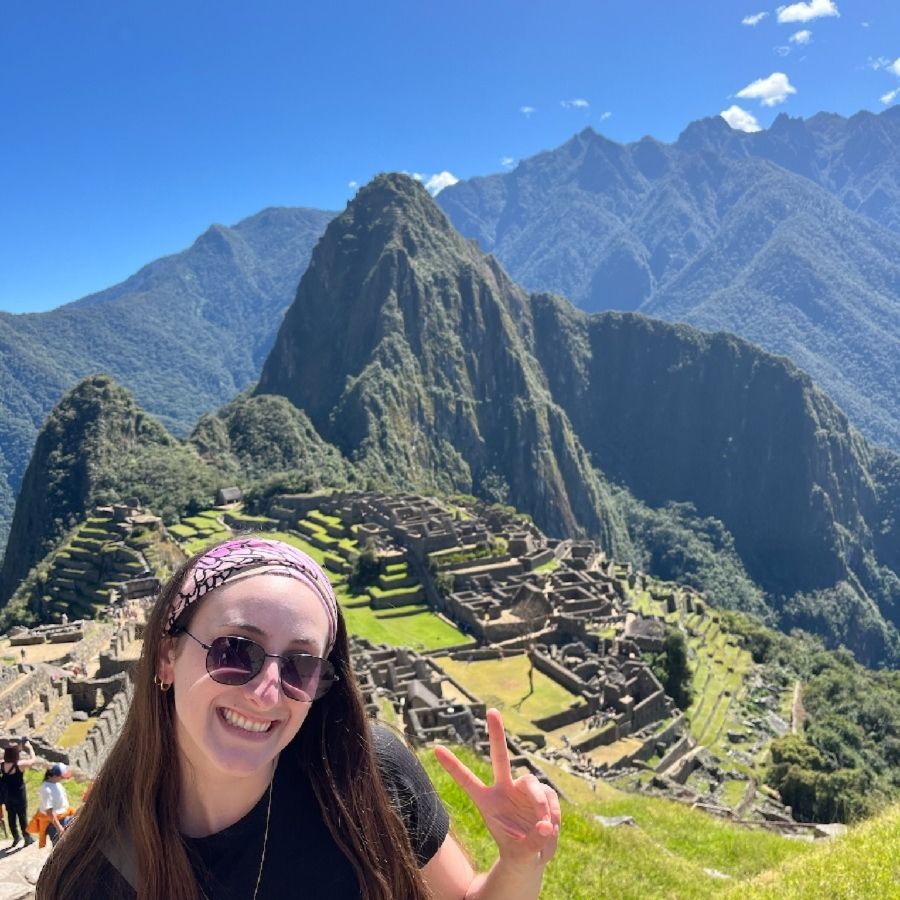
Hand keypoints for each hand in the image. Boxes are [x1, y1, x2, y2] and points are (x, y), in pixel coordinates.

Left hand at [434, 708, 560, 866]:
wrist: (533, 857)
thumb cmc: (518, 853)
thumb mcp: (521, 855)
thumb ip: (532, 841)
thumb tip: (546, 824)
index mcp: (487, 802)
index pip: (467, 780)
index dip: (453, 765)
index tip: (436, 748)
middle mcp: (503, 789)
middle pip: (500, 757)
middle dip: (496, 733)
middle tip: (492, 711)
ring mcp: (522, 789)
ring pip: (532, 783)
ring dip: (540, 804)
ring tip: (545, 826)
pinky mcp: (541, 792)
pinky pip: (549, 796)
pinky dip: (553, 812)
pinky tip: (552, 826)